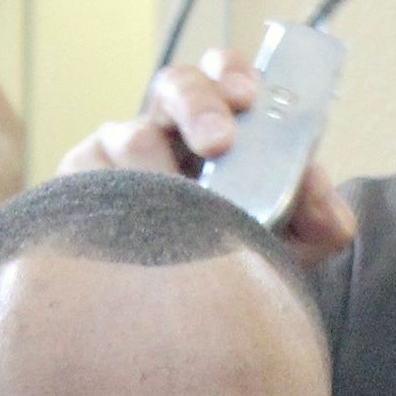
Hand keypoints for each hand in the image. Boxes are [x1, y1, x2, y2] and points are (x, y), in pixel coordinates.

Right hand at [58, 48, 357, 268]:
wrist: (173, 322)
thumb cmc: (232, 267)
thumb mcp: (287, 245)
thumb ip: (318, 218)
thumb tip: (316, 185)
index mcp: (217, 128)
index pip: (221, 75)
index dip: (232, 72)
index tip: (248, 94)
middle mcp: (166, 130)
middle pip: (174, 85)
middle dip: (201, 106)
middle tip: (220, 143)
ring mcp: (115, 158)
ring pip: (131, 138)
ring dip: (161, 170)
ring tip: (181, 215)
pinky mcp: (78, 193)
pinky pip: (92, 184)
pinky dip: (117, 204)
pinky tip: (135, 234)